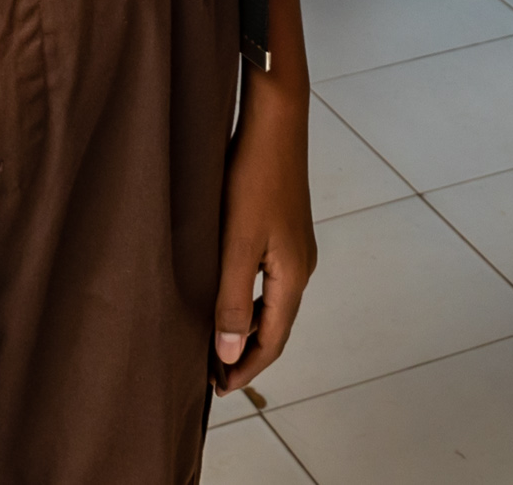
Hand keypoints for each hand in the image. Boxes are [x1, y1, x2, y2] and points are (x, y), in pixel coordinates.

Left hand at [209, 81, 317, 395]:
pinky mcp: (284, 228)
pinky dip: (247, 300)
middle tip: (211, 375)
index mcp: (293, 276)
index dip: (245, 369)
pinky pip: (267, 280)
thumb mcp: (237, 245)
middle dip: (245, 354)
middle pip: (275, 326)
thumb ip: (232, 302)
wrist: (275, 121)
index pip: (272, 341)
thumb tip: (231, 354)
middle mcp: (301, 265)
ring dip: (245, 327)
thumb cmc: (254, 180)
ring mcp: (294, 246)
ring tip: (213, 342)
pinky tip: (225, 294)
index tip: (216, 390)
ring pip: (270, 303)